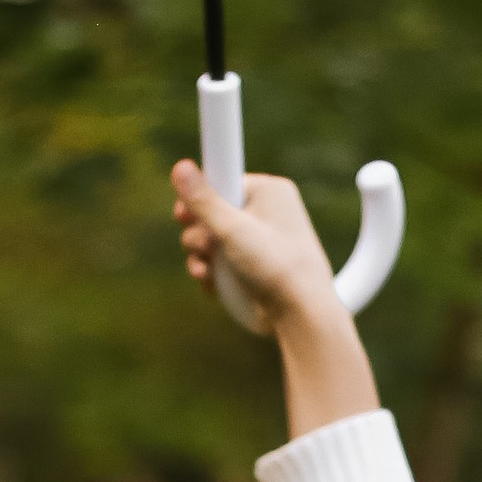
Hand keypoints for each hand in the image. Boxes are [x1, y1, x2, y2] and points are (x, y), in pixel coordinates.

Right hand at [170, 160, 342, 335]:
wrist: (301, 315)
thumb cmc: (275, 267)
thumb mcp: (232, 230)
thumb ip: (203, 201)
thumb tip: (180, 167)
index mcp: (269, 191)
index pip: (223, 177)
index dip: (199, 198)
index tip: (183, 214)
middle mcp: (266, 211)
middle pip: (213, 210)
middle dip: (198, 233)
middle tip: (202, 246)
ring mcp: (260, 239)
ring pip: (214, 238)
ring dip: (201, 255)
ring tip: (206, 270)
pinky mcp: (255, 264)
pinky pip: (223, 259)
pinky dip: (213, 270)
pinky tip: (212, 282)